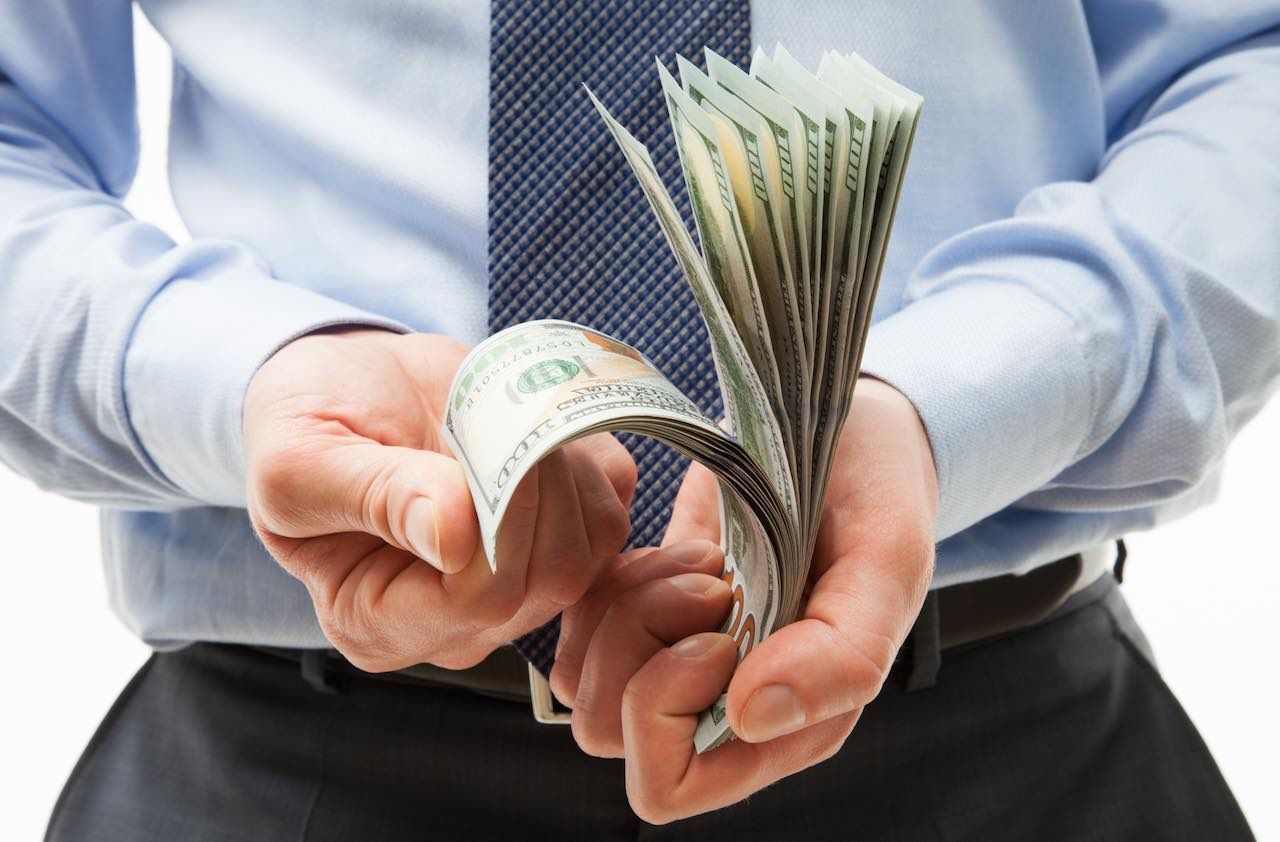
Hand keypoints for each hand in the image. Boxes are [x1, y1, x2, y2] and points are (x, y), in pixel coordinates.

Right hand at [243, 329, 636, 670]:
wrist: (349, 383)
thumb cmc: (305, 423)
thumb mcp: (300, 457)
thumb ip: (371, 495)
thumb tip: (453, 536)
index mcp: (375, 622)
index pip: (478, 602)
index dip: (499, 525)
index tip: (480, 447)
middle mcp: (456, 625)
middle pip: (547, 578)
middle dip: (535, 488)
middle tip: (494, 422)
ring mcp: (515, 590)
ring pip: (592, 548)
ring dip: (562, 470)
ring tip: (504, 424)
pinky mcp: (558, 541)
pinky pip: (610, 507)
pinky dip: (585, 459)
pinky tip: (530, 432)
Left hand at [552, 377, 936, 821]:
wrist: (855, 430)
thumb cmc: (880, 494)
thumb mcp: (886, 561)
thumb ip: (843, 655)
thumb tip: (752, 717)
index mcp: (788, 727)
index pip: (671, 781)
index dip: (671, 705)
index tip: (722, 623)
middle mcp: (725, 708)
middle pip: (608, 727)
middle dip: (642, 643)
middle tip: (712, 580)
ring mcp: (678, 659)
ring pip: (582, 675)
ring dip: (632, 603)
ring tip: (706, 559)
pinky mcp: (649, 610)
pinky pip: (580, 622)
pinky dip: (615, 578)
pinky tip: (679, 549)